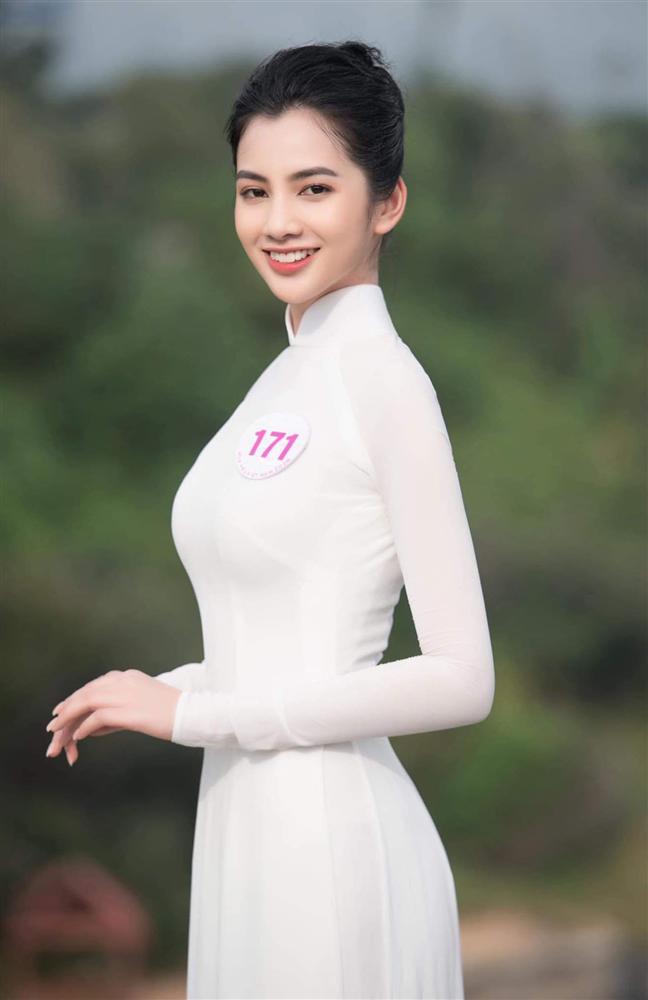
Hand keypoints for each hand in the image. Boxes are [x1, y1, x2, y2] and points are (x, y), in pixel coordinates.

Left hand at [46, 669, 181, 755]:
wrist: (193, 713)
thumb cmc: (171, 713)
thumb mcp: (141, 705)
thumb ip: (117, 712)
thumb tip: (93, 726)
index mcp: (128, 676)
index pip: (93, 685)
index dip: (74, 698)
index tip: (60, 711)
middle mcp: (123, 681)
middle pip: (85, 693)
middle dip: (66, 710)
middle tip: (52, 727)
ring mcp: (125, 694)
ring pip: (86, 702)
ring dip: (68, 719)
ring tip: (56, 734)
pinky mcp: (128, 711)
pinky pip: (97, 718)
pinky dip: (84, 727)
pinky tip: (78, 737)